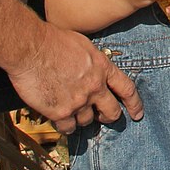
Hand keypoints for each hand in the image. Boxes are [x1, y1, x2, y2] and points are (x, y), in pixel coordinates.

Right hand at [9, 22, 142, 134]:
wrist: (32, 49)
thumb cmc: (54, 41)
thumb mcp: (84, 46)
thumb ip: (93, 63)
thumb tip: (95, 71)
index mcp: (103, 68)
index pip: (127, 89)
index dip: (134, 104)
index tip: (137, 114)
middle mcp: (95, 87)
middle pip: (112, 112)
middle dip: (109, 117)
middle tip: (103, 117)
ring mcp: (79, 101)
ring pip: (87, 121)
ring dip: (82, 118)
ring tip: (72, 110)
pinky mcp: (60, 112)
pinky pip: (68, 128)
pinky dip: (66, 126)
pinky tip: (61, 119)